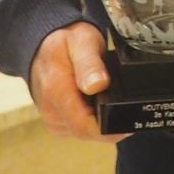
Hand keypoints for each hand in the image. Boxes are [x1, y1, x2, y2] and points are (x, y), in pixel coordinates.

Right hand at [29, 21, 125, 141]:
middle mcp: (51, 111)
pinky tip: (99, 104)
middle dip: (110, 124)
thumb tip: (98, 85)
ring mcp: (53, 118)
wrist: (45, 44)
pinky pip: (79, 128)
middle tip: (126, 104)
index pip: (85, 126)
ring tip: (111, 99)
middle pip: (88, 132)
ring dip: (101, 122)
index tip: (129, 118)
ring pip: (85, 133)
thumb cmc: (65, 41)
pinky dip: (92, 119)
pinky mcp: (56, 121)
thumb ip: (89, 64)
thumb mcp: (82, 42)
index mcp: (56, 92)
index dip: (111, 128)